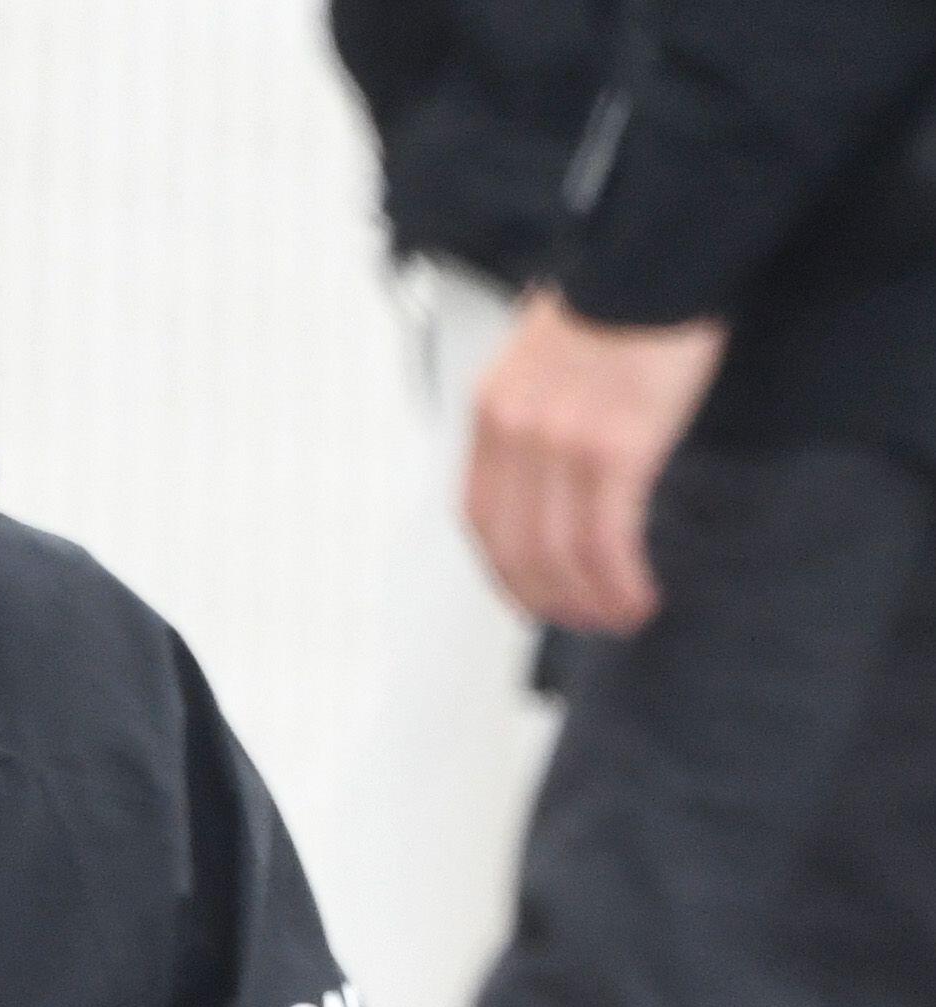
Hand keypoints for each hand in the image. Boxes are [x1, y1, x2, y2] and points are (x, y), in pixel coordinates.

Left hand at [467, 290, 724, 634]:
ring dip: (593, 602)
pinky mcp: (616, 448)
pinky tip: (640, 596)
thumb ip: (539, 411)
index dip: (505, 572)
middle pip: (519, 550)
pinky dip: (621, 582)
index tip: (532, 596)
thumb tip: (555, 473)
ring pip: (564, 557)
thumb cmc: (626, 291)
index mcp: (493, 408)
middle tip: (586, 621)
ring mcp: (562, 442)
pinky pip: (609, 542)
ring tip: (623, 616)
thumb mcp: (550, 353)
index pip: (482, 518)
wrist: (665, 245)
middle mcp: (517, 431)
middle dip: (552, 600)